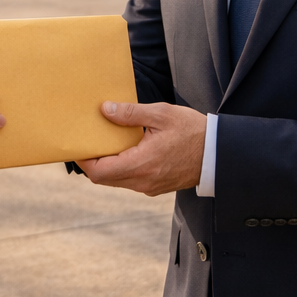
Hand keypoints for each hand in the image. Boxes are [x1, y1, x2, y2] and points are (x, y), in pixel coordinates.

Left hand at [78, 101, 205, 195]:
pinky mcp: (156, 187)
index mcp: (141, 165)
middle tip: (88, 142)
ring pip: (116, 181)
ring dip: (107, 165)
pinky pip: (130, 181)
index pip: (99, 172)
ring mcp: (150, 187)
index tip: (76, 145)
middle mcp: (142, 181)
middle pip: (104, 179)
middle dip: (92, 163)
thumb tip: (105, 110)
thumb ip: (130, 113)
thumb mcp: (161, 114)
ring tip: (105, 143)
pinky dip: (121, 168)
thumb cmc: (193, 131)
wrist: (220, 153)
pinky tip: (124, 150)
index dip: (83, 161)